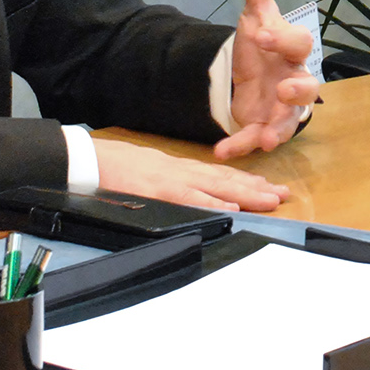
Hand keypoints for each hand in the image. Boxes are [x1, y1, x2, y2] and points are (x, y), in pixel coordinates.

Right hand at [93, 137, 289, 210]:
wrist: (86, 160)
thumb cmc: (112, 166)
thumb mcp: (147, 171)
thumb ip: (169, 181)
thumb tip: (188, 193)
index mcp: (178, 169)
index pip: (219, 174)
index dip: (246, 181)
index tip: (268, 186)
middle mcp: (181, 172)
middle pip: (226, 180)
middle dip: (257, 188)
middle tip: (283, 194)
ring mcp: (171, 181)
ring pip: (217, 188)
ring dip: (246, 195)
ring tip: (271, 199)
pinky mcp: (159, 192)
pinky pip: (190, 199)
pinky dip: (212, 205)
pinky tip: (231, 210)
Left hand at [214, 0, 319, 159]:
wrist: (252, 77)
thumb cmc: (263, 47)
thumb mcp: (256, 15)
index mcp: (293, 51)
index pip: (298, 42)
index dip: (282, 38)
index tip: (259, 33)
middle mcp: (295, 81)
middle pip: (309, 88)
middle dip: (298, 91)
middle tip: (282, 90)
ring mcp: (283, 109)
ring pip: (290, 121)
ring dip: (279, 129)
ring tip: (267, 139)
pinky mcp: (264, 128)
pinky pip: (256, 139)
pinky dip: (242, 146)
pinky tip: (223, 150)